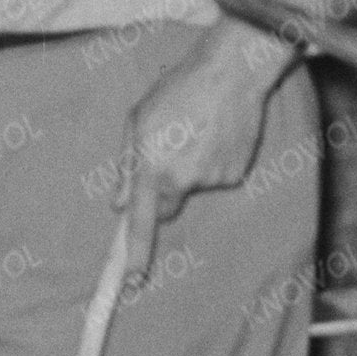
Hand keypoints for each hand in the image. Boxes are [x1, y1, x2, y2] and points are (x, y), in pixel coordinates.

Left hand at [122, 41, 285, 273]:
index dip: (135, 254)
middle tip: (164, 158)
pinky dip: (211, 162)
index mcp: (153, 168)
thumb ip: (126, 167)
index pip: (142, 222)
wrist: (230, 74)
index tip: (130, 281)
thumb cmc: (176, 92)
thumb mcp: (137, 122)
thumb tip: (119, 205)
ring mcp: (214, 179)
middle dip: (159, 196)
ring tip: (193, 130)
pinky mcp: (237, 174)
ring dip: (188, 169)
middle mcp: (184, 180)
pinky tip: (214, 135)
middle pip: (166, 207)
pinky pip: (215, 178)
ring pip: (191, 188)